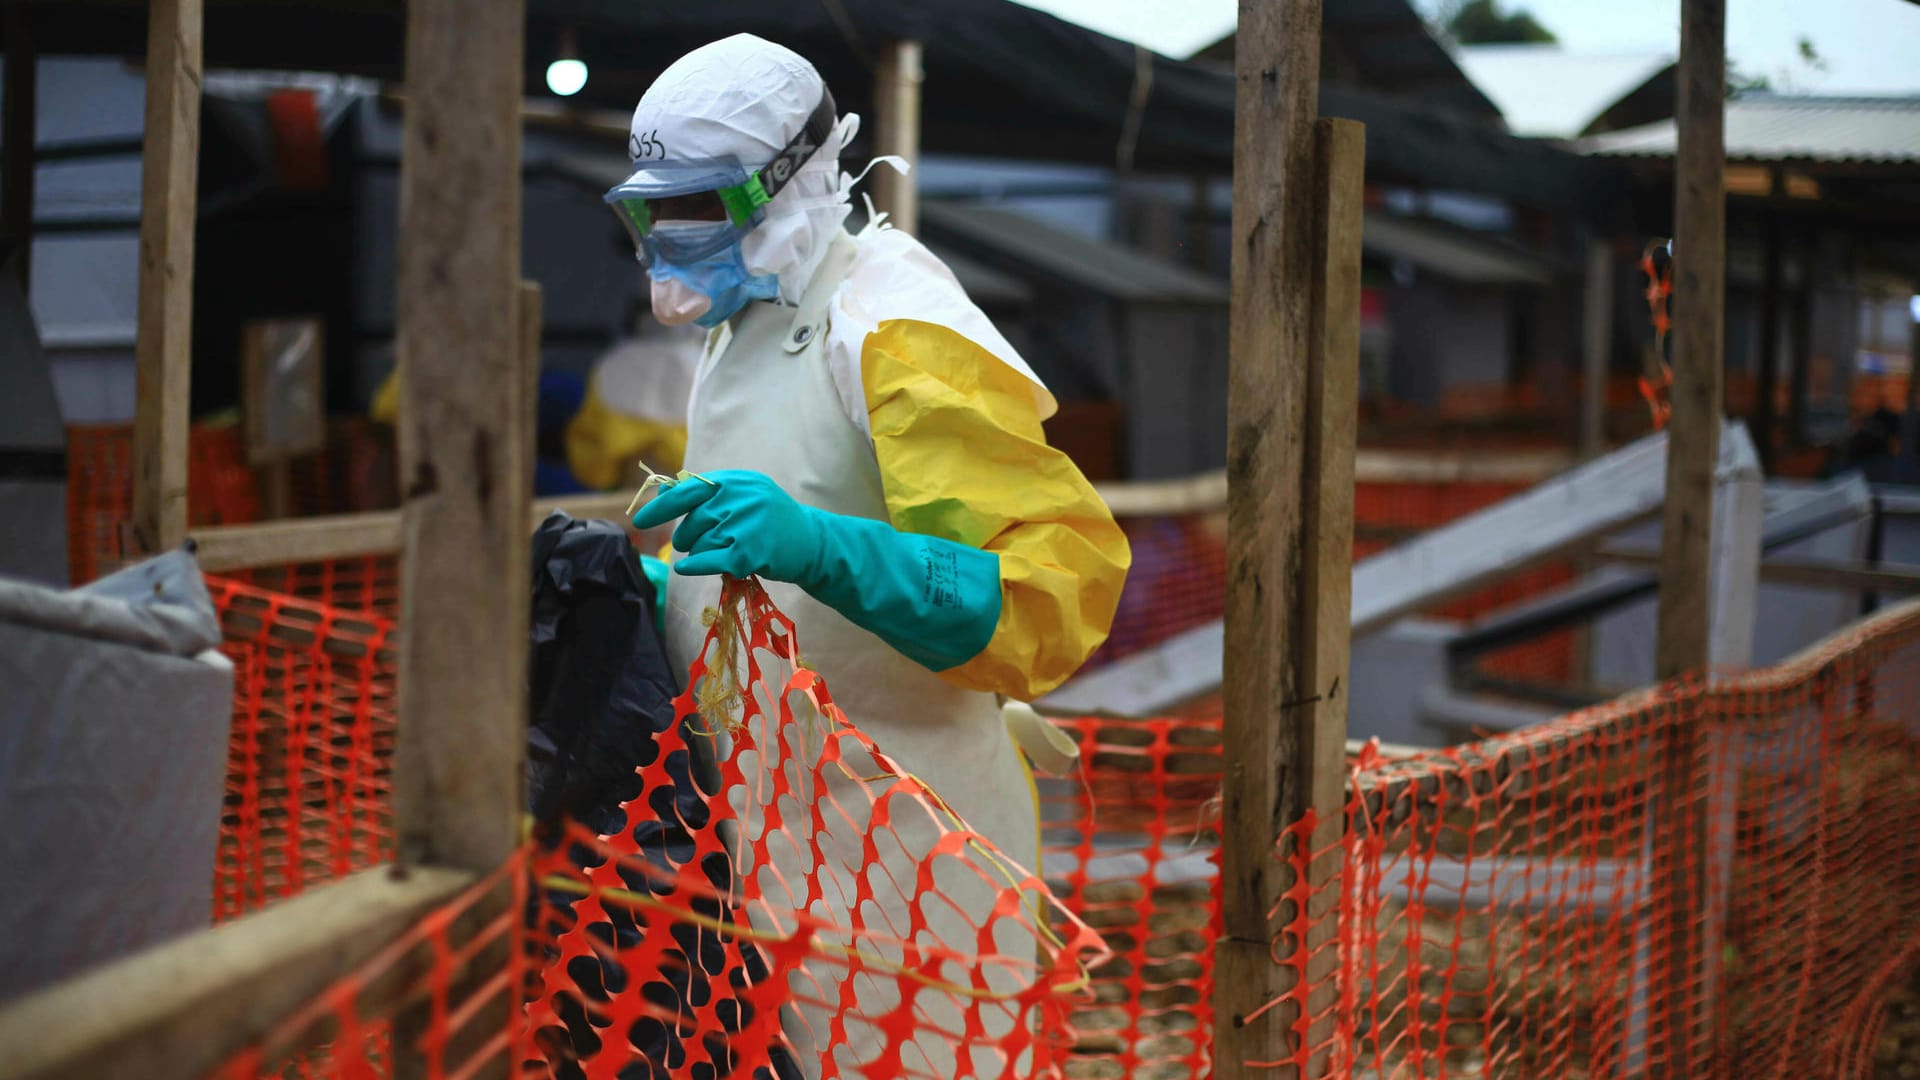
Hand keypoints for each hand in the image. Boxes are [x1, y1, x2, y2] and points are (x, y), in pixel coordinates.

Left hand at [631, 470, 822, 582]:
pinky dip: (694, 567)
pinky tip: (687, 568)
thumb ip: (708, 493)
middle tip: (704, 542)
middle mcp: (740, 498)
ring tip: (727, 551)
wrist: (814, 544)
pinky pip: (706, 561)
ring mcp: (744, 525)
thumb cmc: (773, 521)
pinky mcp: (747, 552)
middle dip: (689, 537)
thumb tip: (663, 493)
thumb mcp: (745, 495)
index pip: (688, 490)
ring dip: (704, 553)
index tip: (640, 520)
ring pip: (699, 544)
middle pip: (691, 522)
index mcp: (737, 480)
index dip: (661, 507)